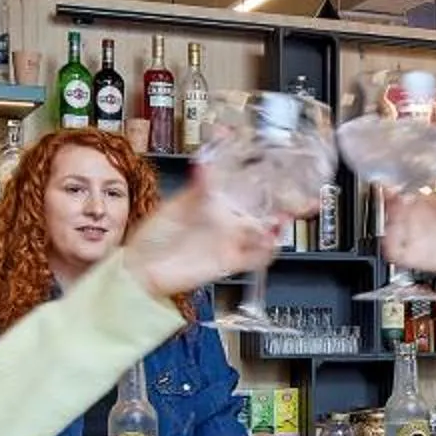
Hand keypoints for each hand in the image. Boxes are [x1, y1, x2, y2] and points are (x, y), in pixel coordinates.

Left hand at [124, 178, 287, 296]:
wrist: (141, 270)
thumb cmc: (152, 237)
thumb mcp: (174, 206)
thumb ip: (196, 188)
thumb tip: (205, 165)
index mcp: (212, 204)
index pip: (241, 189)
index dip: (259, 181)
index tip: (272, 168)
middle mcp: (224, 223)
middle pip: (259, 211)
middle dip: (279, 203)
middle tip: (294, 193)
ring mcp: (228, 242)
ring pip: (262, 234)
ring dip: (277, 227)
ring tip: (285, 216)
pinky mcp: (228, 263)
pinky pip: (255, 258)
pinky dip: (267, 251)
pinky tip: (272, 241)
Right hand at [381, 159, 435, 285]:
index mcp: (430, 204)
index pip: (405, 188)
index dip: (397, 178)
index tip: (395, 166)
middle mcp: (420, 221)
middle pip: (392, 205)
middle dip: (388, 193)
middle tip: (393, 183)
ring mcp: (417, 238)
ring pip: (389, 225)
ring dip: (389, 213)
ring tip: (399, 201)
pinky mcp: (416, 257)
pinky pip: (394, 251)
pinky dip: (390, 240)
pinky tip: (397, 229)